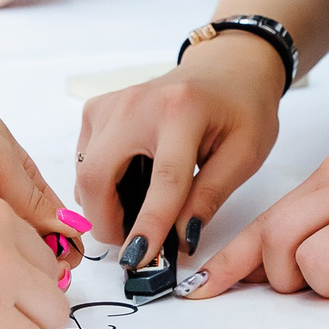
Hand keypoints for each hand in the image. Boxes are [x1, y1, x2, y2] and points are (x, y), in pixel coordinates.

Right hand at [73, 33, 284, 263]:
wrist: (225, 69)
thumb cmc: (240, 108)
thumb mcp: (243, 154)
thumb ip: (210, 197)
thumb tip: (179, 239)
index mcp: (182, 111)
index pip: (162, 180)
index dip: (149, 225)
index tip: (139, 259)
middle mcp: (137, 103)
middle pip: (99, 174)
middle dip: (107, 220)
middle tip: (134, 243)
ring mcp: (111, 103)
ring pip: (85, 171)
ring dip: (104, 204)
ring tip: (140, 210)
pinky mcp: (97, 109)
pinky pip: (85, 159)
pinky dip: (100, 184)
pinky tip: (131, 184)